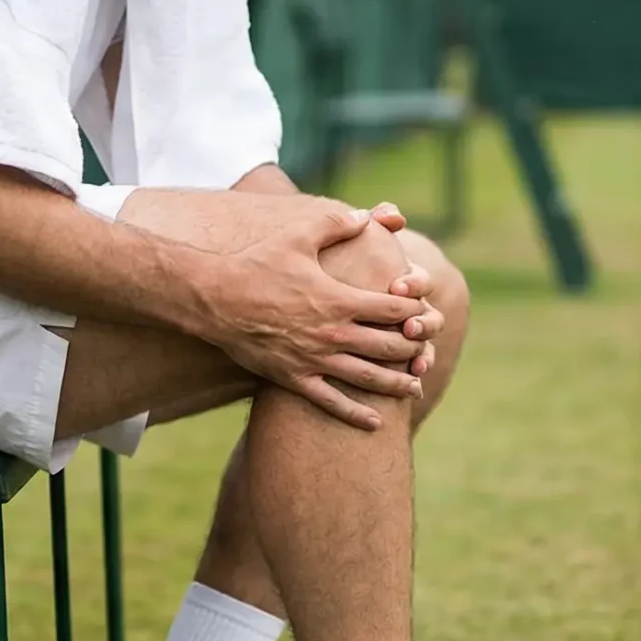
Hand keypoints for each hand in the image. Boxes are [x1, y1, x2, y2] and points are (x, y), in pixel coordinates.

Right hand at [202, 203, 431, 429]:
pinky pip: (330, 402)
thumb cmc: (256, 264)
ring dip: (396, 384)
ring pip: (367, 378)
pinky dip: (355, 414)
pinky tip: (374, 424)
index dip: (415, 310)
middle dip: (413, 349)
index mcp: (339, 299)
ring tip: (416, 389)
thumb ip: (334, 223)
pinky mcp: (293, 378)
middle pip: (388, 346)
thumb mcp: (297, 235)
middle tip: (426, 351)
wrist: (214, 298)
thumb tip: (364, 216)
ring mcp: (314, 359)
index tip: (423, 310)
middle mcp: (332, 333)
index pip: (393, 309)